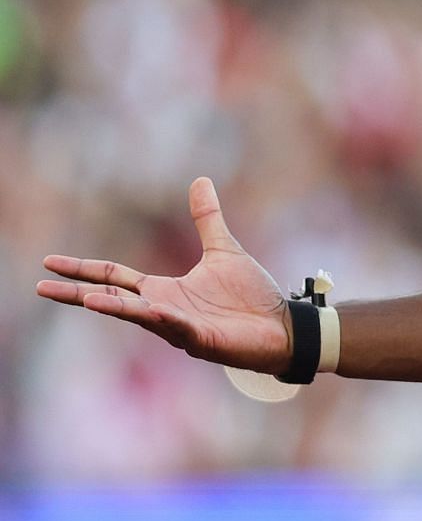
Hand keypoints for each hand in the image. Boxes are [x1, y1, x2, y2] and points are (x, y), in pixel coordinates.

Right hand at [36, 178, 293, 373]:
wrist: (281, 326)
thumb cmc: (250, 296)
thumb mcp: (224, 250)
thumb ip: (207, 219)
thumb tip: (200, 180)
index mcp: (163, 290)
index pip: (113, 276)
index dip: (82, 269)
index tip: (50, 262)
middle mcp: (163, 310)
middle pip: (113, 299)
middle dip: (77, 294)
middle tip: (40, 287)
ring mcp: (180, 327)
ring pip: (141, 317)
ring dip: (116, 308)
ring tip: (87, 300)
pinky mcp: (204, 340)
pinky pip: (180, 329)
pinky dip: (167, 320)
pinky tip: (154, 311)